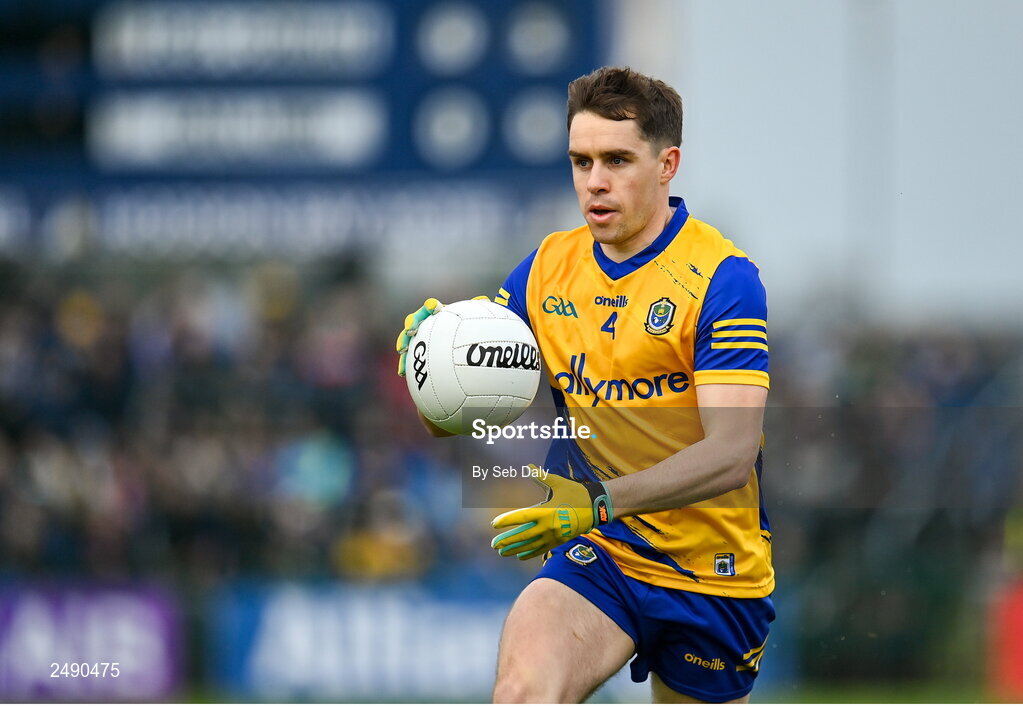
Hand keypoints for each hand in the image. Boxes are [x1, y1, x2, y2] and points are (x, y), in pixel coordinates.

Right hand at [396, 296, 489, 375]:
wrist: (461, 341)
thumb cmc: (468, 329)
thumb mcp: (475, 322)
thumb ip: (477, 312)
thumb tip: (484, 300)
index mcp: (439, 314)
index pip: (432, 307)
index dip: (431, 306)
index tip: (433, 306)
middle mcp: (427, 324)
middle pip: (415, 321)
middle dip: (411, 323)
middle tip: (411, 328)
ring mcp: (421, 338)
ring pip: (409, 339)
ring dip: (403, 343)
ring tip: (401, 350)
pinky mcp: (418, 352)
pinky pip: (410, 358)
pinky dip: (405, 364)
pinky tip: (402, 373)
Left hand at [491, 467, 613, 559]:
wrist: (595, 507)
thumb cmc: (575, 492)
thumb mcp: (558, 483)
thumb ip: (542, 477)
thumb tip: (529, 466)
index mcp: (546, 511)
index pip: (521, 517)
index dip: (506, 520)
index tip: (494, 523)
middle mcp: (548, 526)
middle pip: (523, 535)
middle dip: (507, 540)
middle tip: (494, 544)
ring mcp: (553, 536)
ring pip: (530, 545)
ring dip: (515, 549)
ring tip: (502, 552)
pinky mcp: (559, 541)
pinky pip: (541, 550)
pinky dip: (530, 553)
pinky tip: (520, 556)